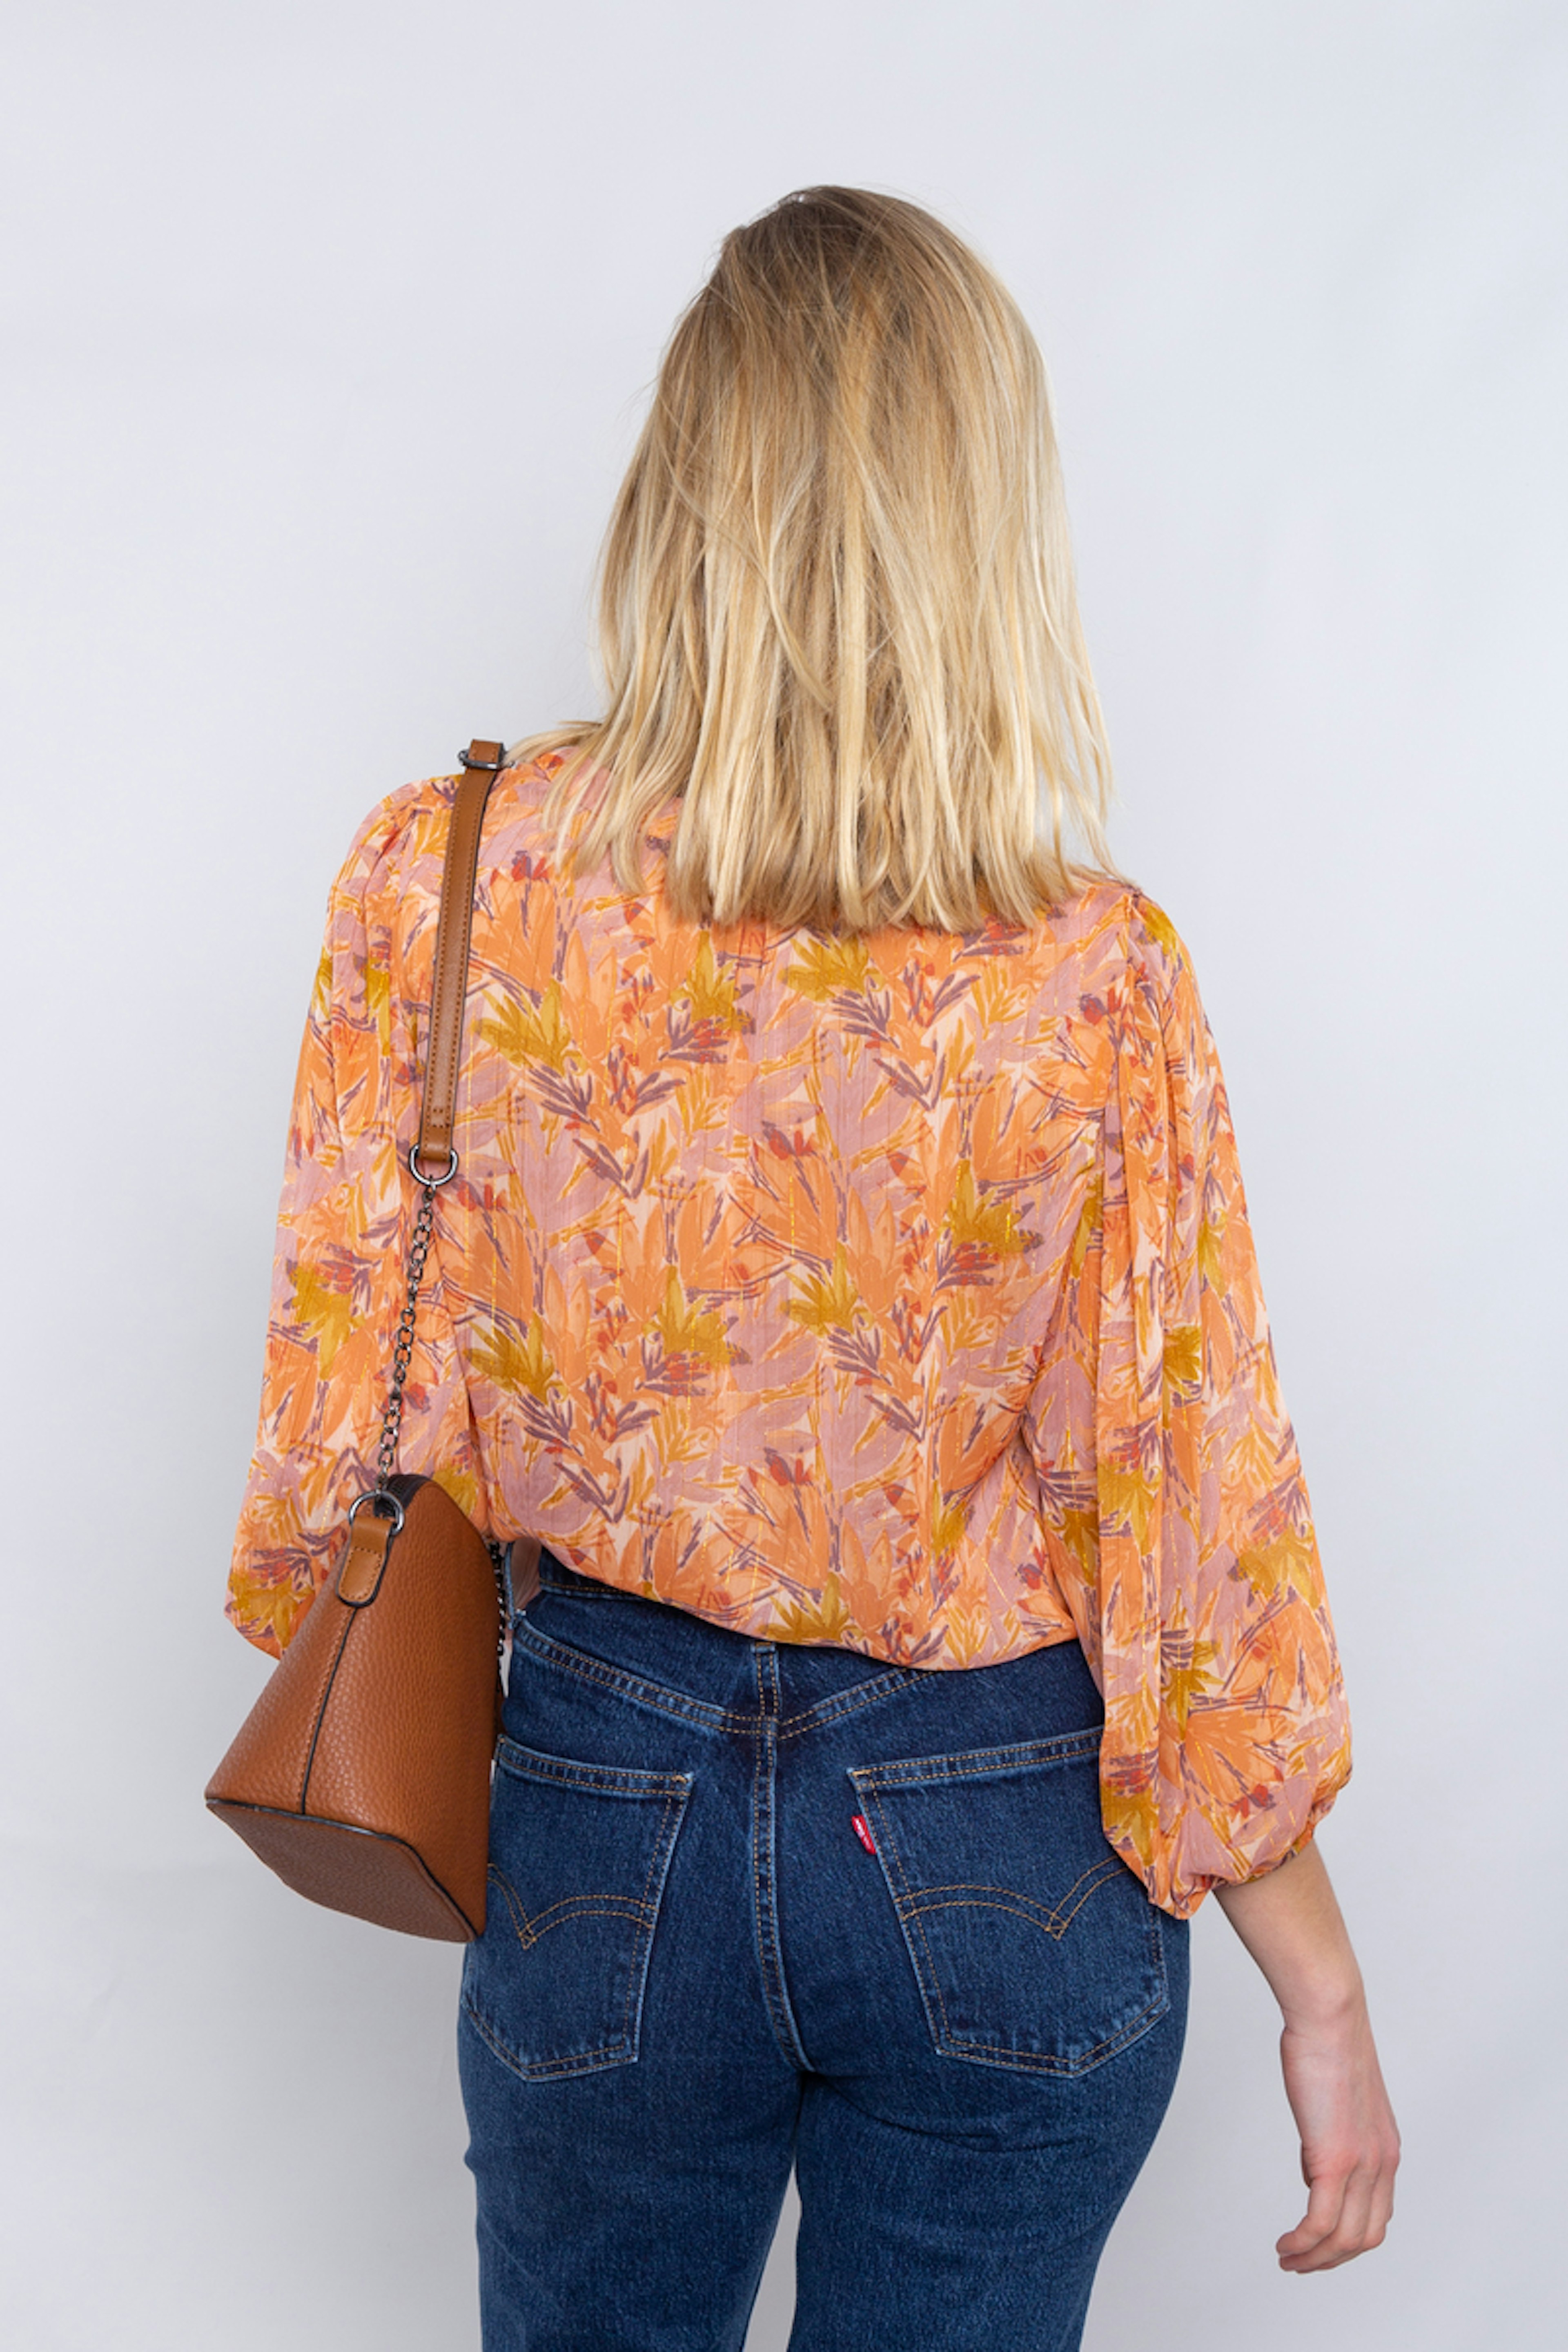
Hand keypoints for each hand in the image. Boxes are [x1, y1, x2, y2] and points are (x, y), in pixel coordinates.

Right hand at [1272, 1995, 1399, 2271]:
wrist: (1330, 2015)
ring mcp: (1361, 2163)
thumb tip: (1314, 2171)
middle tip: (1301, 2264)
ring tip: (1288, 2260)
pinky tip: (1286, 2246)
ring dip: (1315, 2259)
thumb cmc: (1327, 2045)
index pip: (1376, 2215)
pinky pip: (1321, 2223)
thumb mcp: (1339, 2103)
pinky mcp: (1334, 2158)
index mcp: (1386, 2150)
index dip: (1349, 2240)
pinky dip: (1304, 2244)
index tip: (1320, 2245)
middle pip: (1365, 2237)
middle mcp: (1382, 2163)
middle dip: (1333, 2260)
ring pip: (1345, 2239)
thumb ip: (1334, 2139)